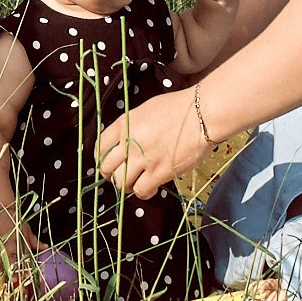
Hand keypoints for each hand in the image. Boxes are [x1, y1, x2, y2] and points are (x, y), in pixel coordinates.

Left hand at [94, 88, 221, 200]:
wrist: (202, 114)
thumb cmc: (178, 108)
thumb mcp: (145, 111)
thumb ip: (131, 127)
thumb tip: (124, 143)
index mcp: (123, 124)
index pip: (99, 147)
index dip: (102, 159)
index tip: (109, 163)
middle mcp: (129, 142)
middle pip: (106, 168)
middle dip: (112, 175)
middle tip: (122, 175)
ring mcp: (144, 158)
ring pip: (120, 183)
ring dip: (127, 185)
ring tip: (137, 181)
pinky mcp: (160, 172)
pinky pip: (141, 190)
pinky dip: (144, 192)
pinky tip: (151, 186)